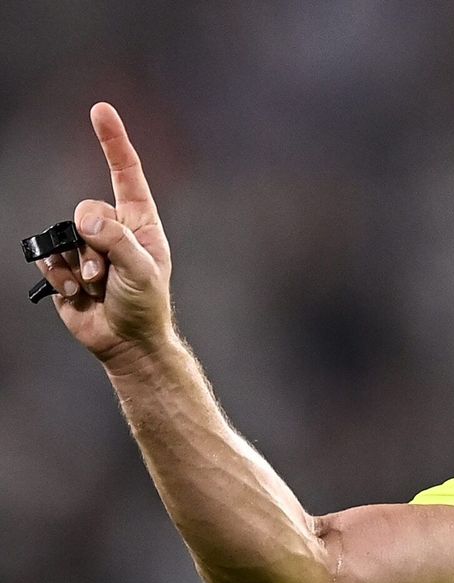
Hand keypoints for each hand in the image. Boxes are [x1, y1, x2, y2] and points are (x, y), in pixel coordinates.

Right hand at [37, 103, 174, 363]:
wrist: (125, 341)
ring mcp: (87, 246)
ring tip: (95, 286)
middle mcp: (113, 228)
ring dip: (76, 265)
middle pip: (86, 210)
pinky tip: (76, 293)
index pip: (125, 174)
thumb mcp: (142, 272)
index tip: (100, 110)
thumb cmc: (145, 305)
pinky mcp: (65, 265)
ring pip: (64, 235)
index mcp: (140, 223)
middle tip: (106, 275)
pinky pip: (48, 257)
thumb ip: (117, 241)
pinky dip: (58, 276)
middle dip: (92, 244)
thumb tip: (87, 218)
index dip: (113, 141)